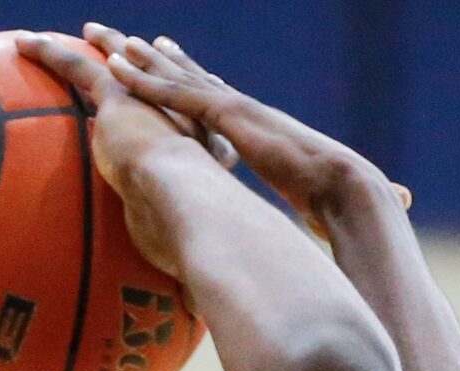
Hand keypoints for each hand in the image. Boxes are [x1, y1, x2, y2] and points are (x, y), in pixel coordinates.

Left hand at [15, 31, 199, 276]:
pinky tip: (21, 43)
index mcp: (200, 157)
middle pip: (155, 88)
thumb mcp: (189, 263)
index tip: (171, 115)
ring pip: (118, 66)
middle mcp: (177, 122)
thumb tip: (193, 322)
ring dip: (97, 46)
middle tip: (129, 53)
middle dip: (141, 67)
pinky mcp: (120, 98)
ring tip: (80, 34)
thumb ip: (184, 281)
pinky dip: (49, 55)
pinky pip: (77, 68)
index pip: (188, 131)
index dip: (179, 118)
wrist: (192, 210)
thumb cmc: (197, 247)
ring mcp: (150, 106)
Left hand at [81, 22, 411, 234]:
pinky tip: (119, 69)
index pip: (222, 104)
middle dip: (164, 61)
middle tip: (135, 44)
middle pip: (195, 80)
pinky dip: (147, 79)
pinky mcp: (229, 115)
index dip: (198, 86)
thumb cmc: (332, 204)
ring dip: (145, 61)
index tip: (179, 73)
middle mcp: (246, 112)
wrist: (346, 189)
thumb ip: (288, 211)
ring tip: (113, 44)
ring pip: (181, 78)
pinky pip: (178, 93)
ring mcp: (237, 109)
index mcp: (260, 130)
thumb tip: (295, 237)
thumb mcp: (301, 204)